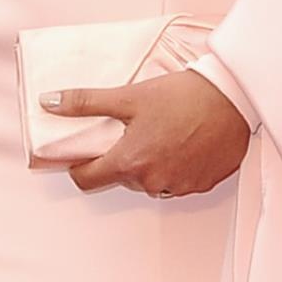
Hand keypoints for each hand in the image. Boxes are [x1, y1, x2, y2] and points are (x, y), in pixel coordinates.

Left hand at [48, 69, 250, 197]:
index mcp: (131, 163)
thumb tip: (49, 102)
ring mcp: (180, 186)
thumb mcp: (129, 96)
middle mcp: (154, 182)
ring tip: (163, 135)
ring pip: (152, 182)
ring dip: (151, 165)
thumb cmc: (183, 95)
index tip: (84, 154)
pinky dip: (177, 167)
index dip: (81, 167)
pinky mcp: (203, 184)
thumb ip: (85, 103)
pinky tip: (184, 144)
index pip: (88, 180)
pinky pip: (179, 182)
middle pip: (123, 179)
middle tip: (134, 132)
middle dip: (122, 159)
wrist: (233, 96)